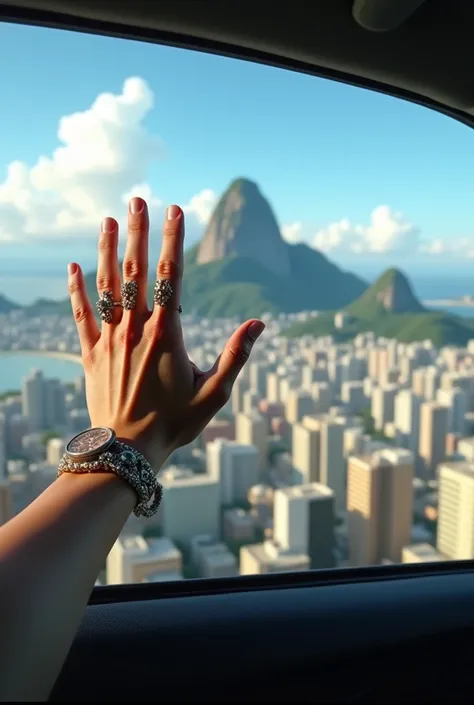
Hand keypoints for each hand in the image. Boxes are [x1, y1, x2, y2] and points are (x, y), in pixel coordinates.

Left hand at [67, 197, 264, 469]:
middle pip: (134, 270)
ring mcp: (109, 339)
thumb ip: (236, 355)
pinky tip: (74, 267)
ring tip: (108, 219)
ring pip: (105, 285)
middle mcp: (134, 328)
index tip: (175, 210)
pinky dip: (76, 289)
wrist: (127, 451)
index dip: (173, 240)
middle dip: (137, 231)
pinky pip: (81, 315)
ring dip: (107, 250)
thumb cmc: (174, 424)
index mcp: (166, 333)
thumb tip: (258, 323)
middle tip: (137, 200)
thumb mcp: (214, 393)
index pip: (170, 275)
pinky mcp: (90, 354)